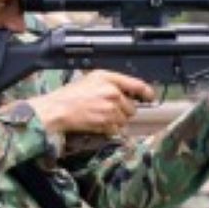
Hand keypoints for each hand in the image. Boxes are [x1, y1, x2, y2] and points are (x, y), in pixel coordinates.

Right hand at [31, 70, 154, 136]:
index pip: (137, 85)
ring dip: (116, 120)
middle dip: (123, 110)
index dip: (146, 92)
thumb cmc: (71, 95)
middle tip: (108, 109)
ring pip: (125, 119)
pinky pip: (117, 129)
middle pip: (132, 107)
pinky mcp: (106, 123)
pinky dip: (110, 129)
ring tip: (101, 115)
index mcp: (109, 78)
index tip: (150, 97)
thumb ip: (111, 82)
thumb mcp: (91, 79)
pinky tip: (99, 123)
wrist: (58, 109)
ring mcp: (110, 109)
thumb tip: (127, 91)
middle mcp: (112, 92)